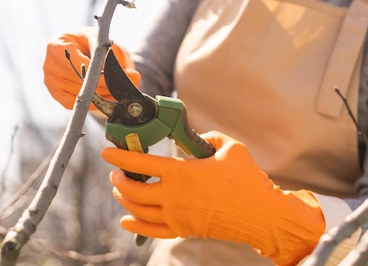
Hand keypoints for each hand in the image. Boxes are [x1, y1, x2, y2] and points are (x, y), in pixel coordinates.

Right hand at [43, 26, 140, 108]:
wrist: (82, 51)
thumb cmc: (90, 42)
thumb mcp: (99, 40)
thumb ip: (111, 54)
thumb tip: (132, 76)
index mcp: (55, 45)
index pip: (73, 60)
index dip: (92, 68)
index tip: (110, 73)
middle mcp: (49, 65)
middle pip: (76, 79)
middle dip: (101, 83)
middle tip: (122, 86)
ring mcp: (51, 82)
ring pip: (78, 93)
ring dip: (101, 94)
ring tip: (118, 91)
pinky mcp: (57, 96)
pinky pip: (76, 103)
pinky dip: (93, 102)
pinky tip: (108, 98)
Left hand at [101, 131, 324, 265]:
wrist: (260, 213)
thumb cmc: (247, 179)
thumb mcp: (230, 147)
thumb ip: (209, 137)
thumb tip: (198, 138)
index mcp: (180, 172)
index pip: (140, 162)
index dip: (119, 156)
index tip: (106, 152)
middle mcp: (173, 195)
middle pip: (133, 189)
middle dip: (119, 179)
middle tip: (116, 172)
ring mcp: (177, 215)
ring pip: (138, 210)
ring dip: (124, 199)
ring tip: (120, 190)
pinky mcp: (184, 229)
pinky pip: (152, 231)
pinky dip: (135, 226)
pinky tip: (126, 220)